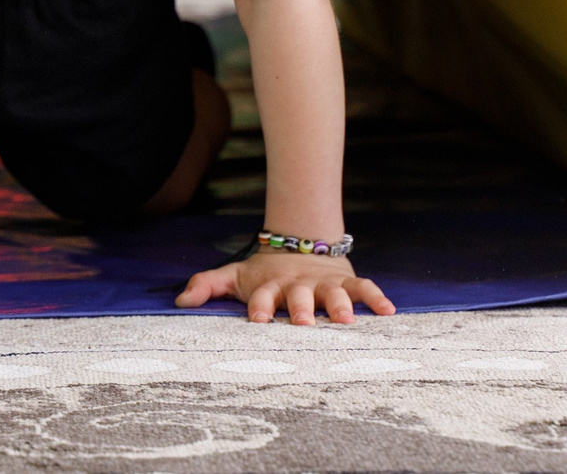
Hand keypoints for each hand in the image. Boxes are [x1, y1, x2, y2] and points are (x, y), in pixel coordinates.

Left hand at [175, 250, 394, 324]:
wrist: (299, 243)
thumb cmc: (264, 273)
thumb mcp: (234, 276)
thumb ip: (206, 285)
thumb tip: (178, 300)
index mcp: (269, 284)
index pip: (262, 295)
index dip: (259, 306)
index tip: (257, 320)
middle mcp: (297, 284)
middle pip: (299, 296)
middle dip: (301, 308)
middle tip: (303, 323)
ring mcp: (323, 282)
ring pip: (333, 292)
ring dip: (340, 305)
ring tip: (346, 321)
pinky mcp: (345, 280)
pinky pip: (362, 287)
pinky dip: (375, 297)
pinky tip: (388, 312)